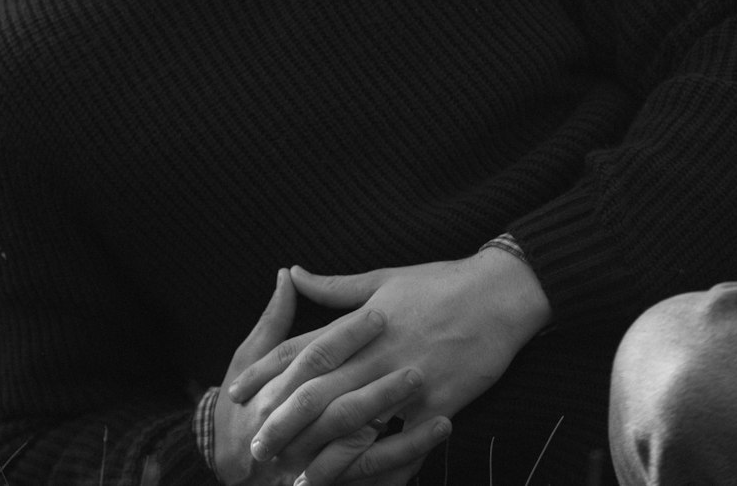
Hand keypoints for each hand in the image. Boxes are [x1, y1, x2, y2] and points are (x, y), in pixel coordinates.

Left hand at [229, 252, 551, 485]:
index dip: (267, 372)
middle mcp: (377, 350)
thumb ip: (336, 287)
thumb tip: (294, 272)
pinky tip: (360, 484)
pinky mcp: (437, 402)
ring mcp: (407, 378)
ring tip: (295, 476)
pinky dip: (382, 465)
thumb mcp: (384, 277)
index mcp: (361, 320)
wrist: (498, 294)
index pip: (303, 348)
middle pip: (319, 390)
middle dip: (283, 421)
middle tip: (253, 446)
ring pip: (354, 420)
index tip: (238, 392)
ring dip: (321, 450)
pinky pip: (404, 441)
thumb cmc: (440, 282)